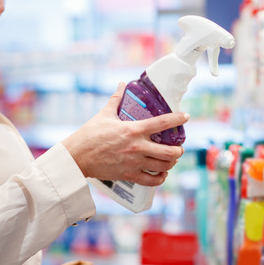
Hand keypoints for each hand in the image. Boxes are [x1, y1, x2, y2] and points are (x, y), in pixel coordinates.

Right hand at [62, 82, 188, 186]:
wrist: (77, 156)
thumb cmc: (89, 134)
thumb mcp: (104, 114)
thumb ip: (116, 99)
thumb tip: (121, 84)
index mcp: (134, 129)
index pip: (163, 123)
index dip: (178, 119)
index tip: (186, 116)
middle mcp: (138, 147)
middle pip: (169, 152)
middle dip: (178, 150)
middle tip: (179, 148)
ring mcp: (134, 162)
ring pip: (163, 166)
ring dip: (171, 163)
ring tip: (171, 159)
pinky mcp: (129, 175)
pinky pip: (151, 180)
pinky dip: (160, 178)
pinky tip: (162, 174)